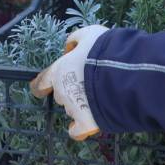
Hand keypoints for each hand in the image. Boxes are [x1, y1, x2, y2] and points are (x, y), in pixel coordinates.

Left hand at [29, 25, 108, 140]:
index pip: (41, 81)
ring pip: (72, 109)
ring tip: (99, 95)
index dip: (40, 85)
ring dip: (81, 105)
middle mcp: (62, 91)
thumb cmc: (106, 50)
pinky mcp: (87, 123)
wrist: (125, 72)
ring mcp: (73, 109)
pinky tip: (85, 124)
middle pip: (60, 95)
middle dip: (71, 90)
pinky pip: (78, 131)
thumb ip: (76, 39)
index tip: (39, 88)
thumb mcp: (90, 33)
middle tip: (89, 82)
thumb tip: (69, 47)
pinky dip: (80, 129)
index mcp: (60, 70)